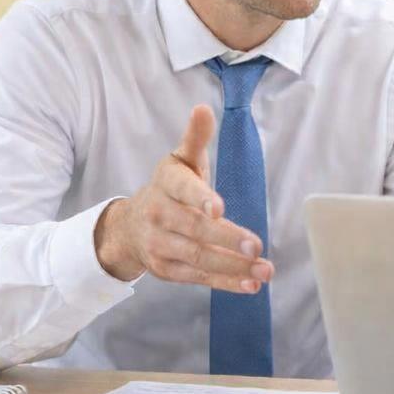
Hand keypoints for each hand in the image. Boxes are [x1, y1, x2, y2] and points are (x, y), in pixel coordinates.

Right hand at [93, 104, 274, 292]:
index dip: (201, 198)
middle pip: (195, 230)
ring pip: (199, 257)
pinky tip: (251, 284)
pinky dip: (226, 283)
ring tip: (265, 269)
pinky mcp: (167, 270)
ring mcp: (161, 245)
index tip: (220, 208)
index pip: (183, 190)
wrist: (128, 226)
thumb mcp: (179, 161)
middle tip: (257, 246)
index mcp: (166, 183)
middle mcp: (160, 215)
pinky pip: (199, 277)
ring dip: (233, 266)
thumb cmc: (168, 189)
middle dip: (227, 239)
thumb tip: (203, 109)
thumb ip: (195, 138)